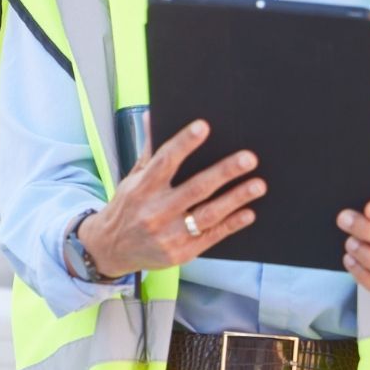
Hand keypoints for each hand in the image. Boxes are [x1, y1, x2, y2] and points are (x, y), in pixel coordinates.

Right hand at [77, 118, 266, 277]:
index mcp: (142, 188)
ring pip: (208, 214)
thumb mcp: (133, 178)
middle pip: (195, 189)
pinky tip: (248, 212)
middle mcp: (155, 212)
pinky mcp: (181, 253)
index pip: (165, 161)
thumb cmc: (127, 208)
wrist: (111, 250)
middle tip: (248, 158)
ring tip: (258, 185)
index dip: (184, 143)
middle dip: (224, 172)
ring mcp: (169, 235)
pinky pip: (211, 236)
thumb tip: (154, 117)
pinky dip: (231, 224)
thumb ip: (149, 151)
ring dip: (235, 198)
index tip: (203, 127)